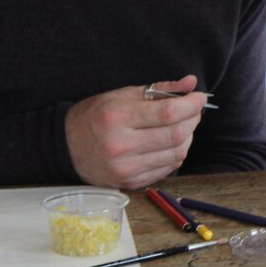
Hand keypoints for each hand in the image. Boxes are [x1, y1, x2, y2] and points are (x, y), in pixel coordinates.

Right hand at [65, 75, 208, 187]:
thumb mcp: (123, 94)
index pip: (167, 112)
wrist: (66, 147)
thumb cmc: (96, 115)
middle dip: (193, 119)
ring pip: (176, 153)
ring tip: (183, 125)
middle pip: (176, 135)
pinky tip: (171, 142)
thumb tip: (191, 83)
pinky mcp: (130, 183)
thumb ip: (160, 89)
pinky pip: (168, 168)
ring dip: (188, 137)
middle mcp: (120, 146)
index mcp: (117, 118)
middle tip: (193, 110)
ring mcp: (125, 169)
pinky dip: (177, 153)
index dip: (191, 104)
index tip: (200, 97)